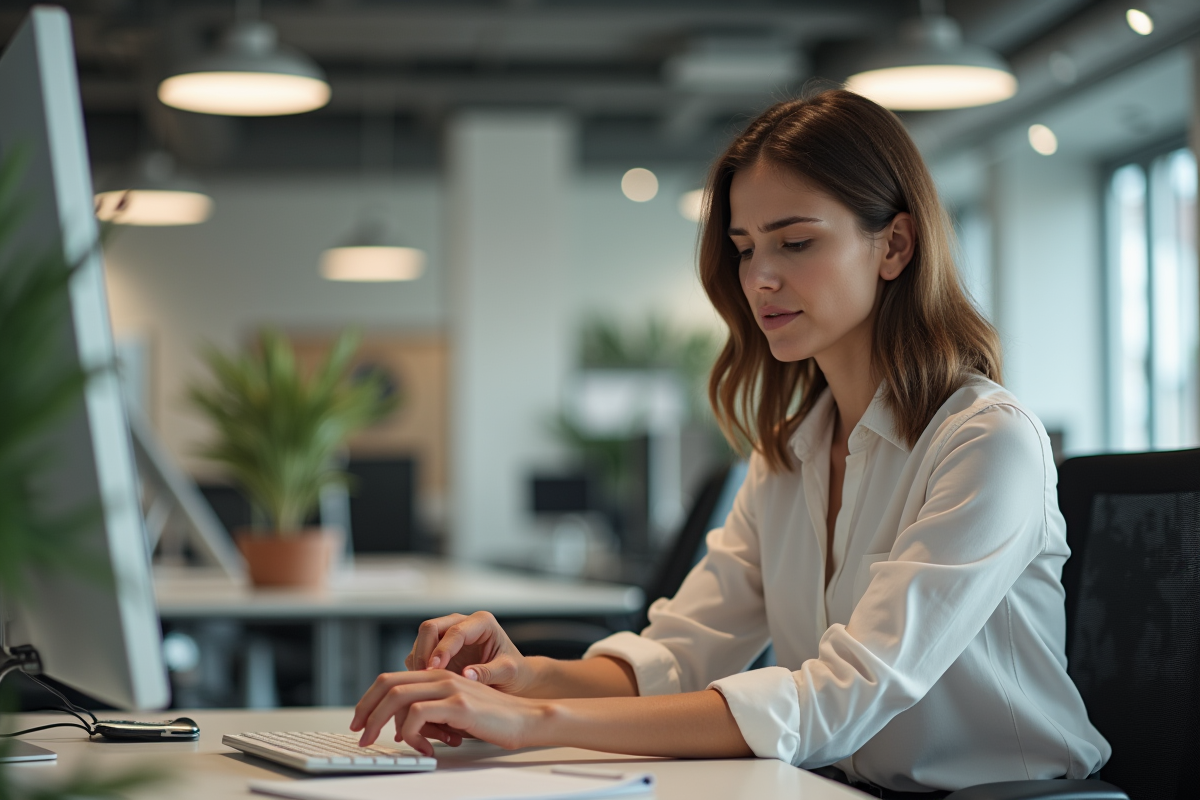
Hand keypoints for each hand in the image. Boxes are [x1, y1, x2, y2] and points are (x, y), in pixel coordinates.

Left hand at [349, 669, 544, 755]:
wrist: (526, 718)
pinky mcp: (458, 703)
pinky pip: (417, 715)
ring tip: (385, 743)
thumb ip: (429, 712)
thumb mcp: (454, 712)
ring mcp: (449, 687)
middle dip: (366, 710)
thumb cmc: (493, 718)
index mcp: (437, 674)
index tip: (360, 721)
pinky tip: (423, 747)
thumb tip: (403, 729)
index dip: (369, 700)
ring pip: (397, 697)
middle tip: (360, 733)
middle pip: (387, 684)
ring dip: (381, 723)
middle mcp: (440, 675)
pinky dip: (411, 734)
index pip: (390, 679)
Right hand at [406, 611, 536, 694]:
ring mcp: (449, 634)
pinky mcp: (439, 648)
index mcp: (482, 622)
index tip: (434, 670)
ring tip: (424, 683)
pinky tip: (425, 684)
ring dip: (418, 660)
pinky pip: (420, 652)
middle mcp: (463, 622)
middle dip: (424, 652)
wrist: (514, 678)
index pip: (455, 631)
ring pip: (422, 639)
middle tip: (424, 677)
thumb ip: (488, 672)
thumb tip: (465, 675)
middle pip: (430, 627)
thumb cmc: (514, 673)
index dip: (442, 650)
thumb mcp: (508, 672)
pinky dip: (418, 667)